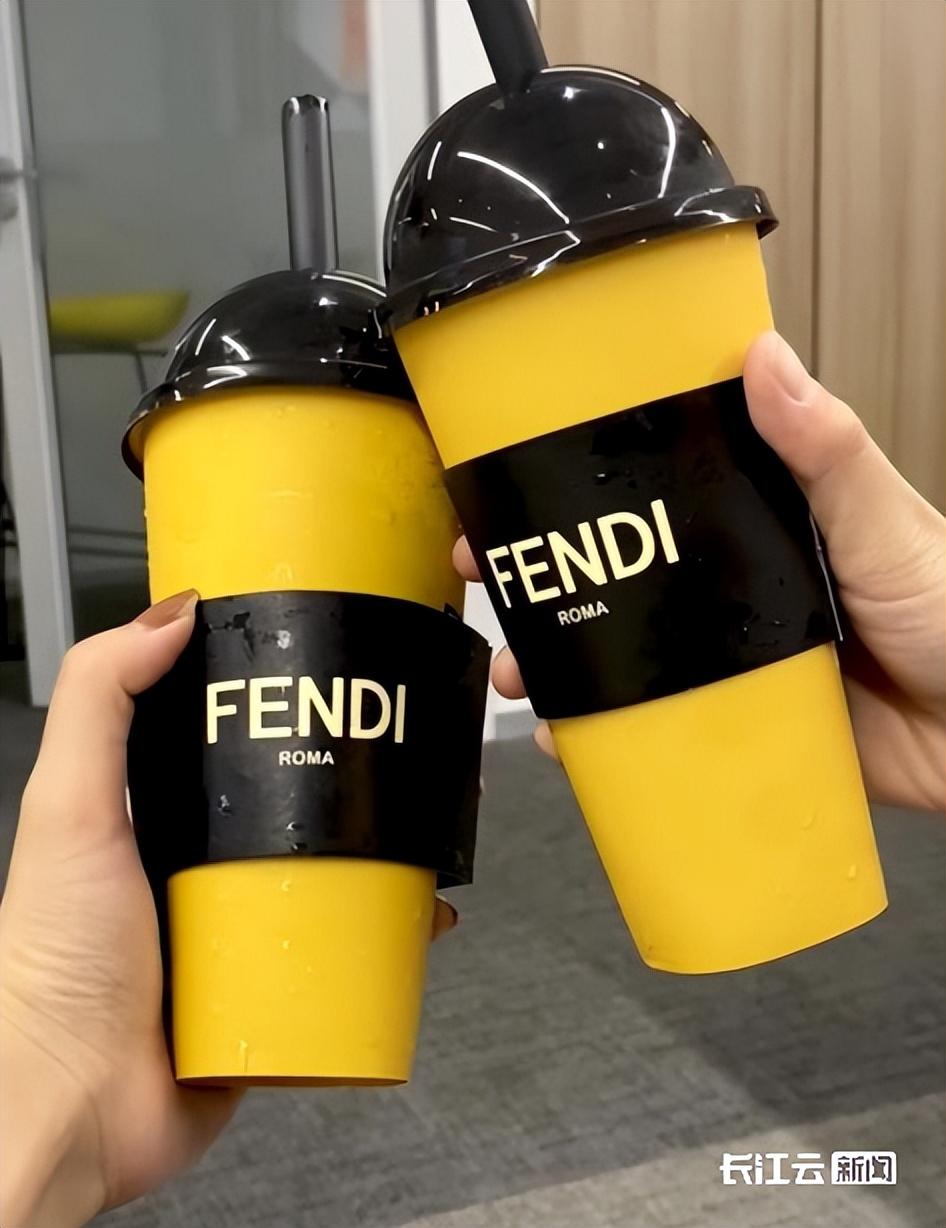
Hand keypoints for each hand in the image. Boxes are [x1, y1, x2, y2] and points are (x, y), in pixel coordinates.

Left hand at [0, 589, 458, 1226]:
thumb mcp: (69, 809)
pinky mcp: (279, 989)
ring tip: (426, 828)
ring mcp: (247, 930)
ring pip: (336, 874)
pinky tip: (424, 919)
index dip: (281, 702)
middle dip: (356, 780)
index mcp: (163, 818)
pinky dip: (393, 936)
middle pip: (300, 804)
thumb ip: (98, 702)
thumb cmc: (52, 967)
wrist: (75, 1107)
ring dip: (386, 855)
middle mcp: (210, 867)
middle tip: (402, 754)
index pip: (234, 738)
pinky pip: (351, 953)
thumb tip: (169, 615)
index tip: (332, 669)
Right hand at [455, 331, 944, 811]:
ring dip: (562, 661)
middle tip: (486, 576)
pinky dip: (607, 734)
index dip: (584, 479)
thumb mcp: (883, 520)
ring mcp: (727, 656)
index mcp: (758, 522)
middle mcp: (730, 586)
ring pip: (624, 653)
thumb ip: (828, 451)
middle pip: (619, 575)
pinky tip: (567, 737)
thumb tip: (766, 359)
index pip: (656, 487)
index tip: (519, 475)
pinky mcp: (735, 722)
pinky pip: (657, 725)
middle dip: (546, 578)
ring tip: (520, 670)